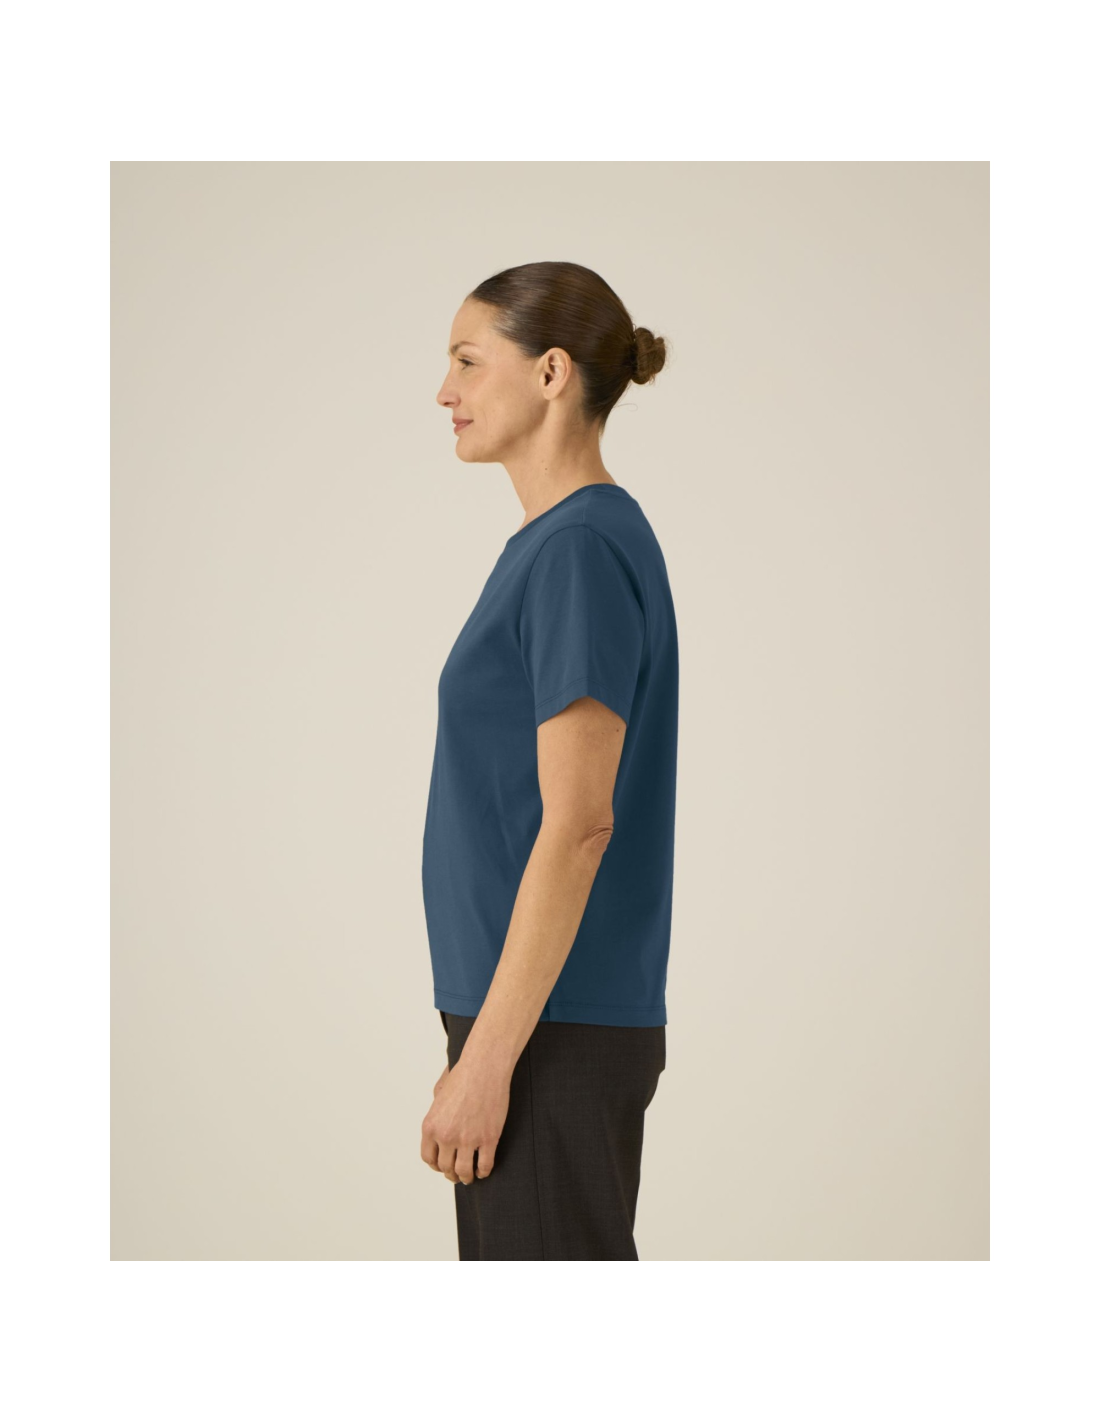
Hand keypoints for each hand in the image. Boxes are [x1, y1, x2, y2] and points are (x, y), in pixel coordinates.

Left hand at [421, 1056, 509, 1184]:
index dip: (436, 1165)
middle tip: (457, 1175)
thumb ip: (436, 1113)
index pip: (429, 1157)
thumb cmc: (463, 1075)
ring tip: (470, 1176)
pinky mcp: (488, 1138)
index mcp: (431, 1126)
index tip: (442, 1166)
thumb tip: (439, 1126)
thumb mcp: (439, 1093)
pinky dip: (484, 1172)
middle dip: (451, 1174)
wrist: (484, 1067)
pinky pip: (485, 1165)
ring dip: (466, 1177)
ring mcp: (467, 1139)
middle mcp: (446, 1136)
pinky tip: (484, 1170)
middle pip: (446, 1167)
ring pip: (464, 1171)